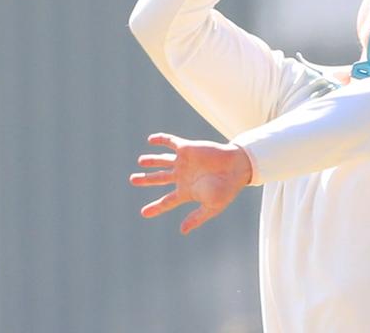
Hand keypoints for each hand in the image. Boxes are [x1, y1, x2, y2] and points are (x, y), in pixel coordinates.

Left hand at [129, 132, 251, 234]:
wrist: (236, 167)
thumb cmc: (226, 189)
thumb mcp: (212, 207)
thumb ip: (197, 218)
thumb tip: (182, 231)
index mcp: (187, 192)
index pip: (167, 201)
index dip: (155, 208)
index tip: (143, 213)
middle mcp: (183, 176)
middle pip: (160, 178)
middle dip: (146, 179)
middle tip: (133, 179)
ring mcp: (185, 162)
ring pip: (163, 161)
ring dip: (151, 161)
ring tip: (140, 161)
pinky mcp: (188, 149)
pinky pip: (171, 142)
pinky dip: (161, 140)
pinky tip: (151, 139)